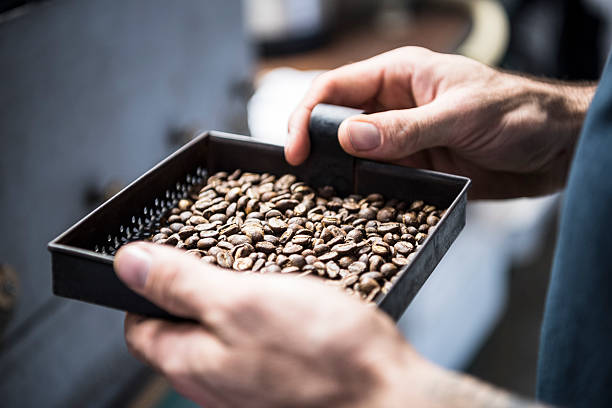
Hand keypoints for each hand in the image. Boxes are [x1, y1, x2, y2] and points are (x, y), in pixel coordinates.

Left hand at [114, 242, 429, 407]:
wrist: (386, 395)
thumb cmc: (321, 353)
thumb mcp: (241, 301)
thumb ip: (180, 284)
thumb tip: (129, 264)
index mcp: (191, 363)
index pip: (140, 327)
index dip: (147, 287)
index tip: (164, 257)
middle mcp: (213, 383)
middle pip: (182, 330)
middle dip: (193, 289)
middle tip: (218, 257)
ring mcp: (247, 386)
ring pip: (222, 334)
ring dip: (233, 299)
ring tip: (258, 274)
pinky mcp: (280, 380)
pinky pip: (256, 343)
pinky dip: (262, 316)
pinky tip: (287, 302)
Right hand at [286, 47, 594, 197]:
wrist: (555, 147)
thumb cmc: (519, 112)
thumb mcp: (460, 114)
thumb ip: (404, 129)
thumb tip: (349, 138)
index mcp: (399, 75)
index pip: (335, 87)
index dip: (307, 115)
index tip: (296, 149)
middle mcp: (393, 106)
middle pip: (336, 122)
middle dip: (314, 145)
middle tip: (302, 175)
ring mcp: (401, 139)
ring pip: (353, 154)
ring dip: (338, 172)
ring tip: (320, 195)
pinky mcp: (413, 168)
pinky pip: (377, 179)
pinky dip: (363, 192)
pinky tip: (356, 206)